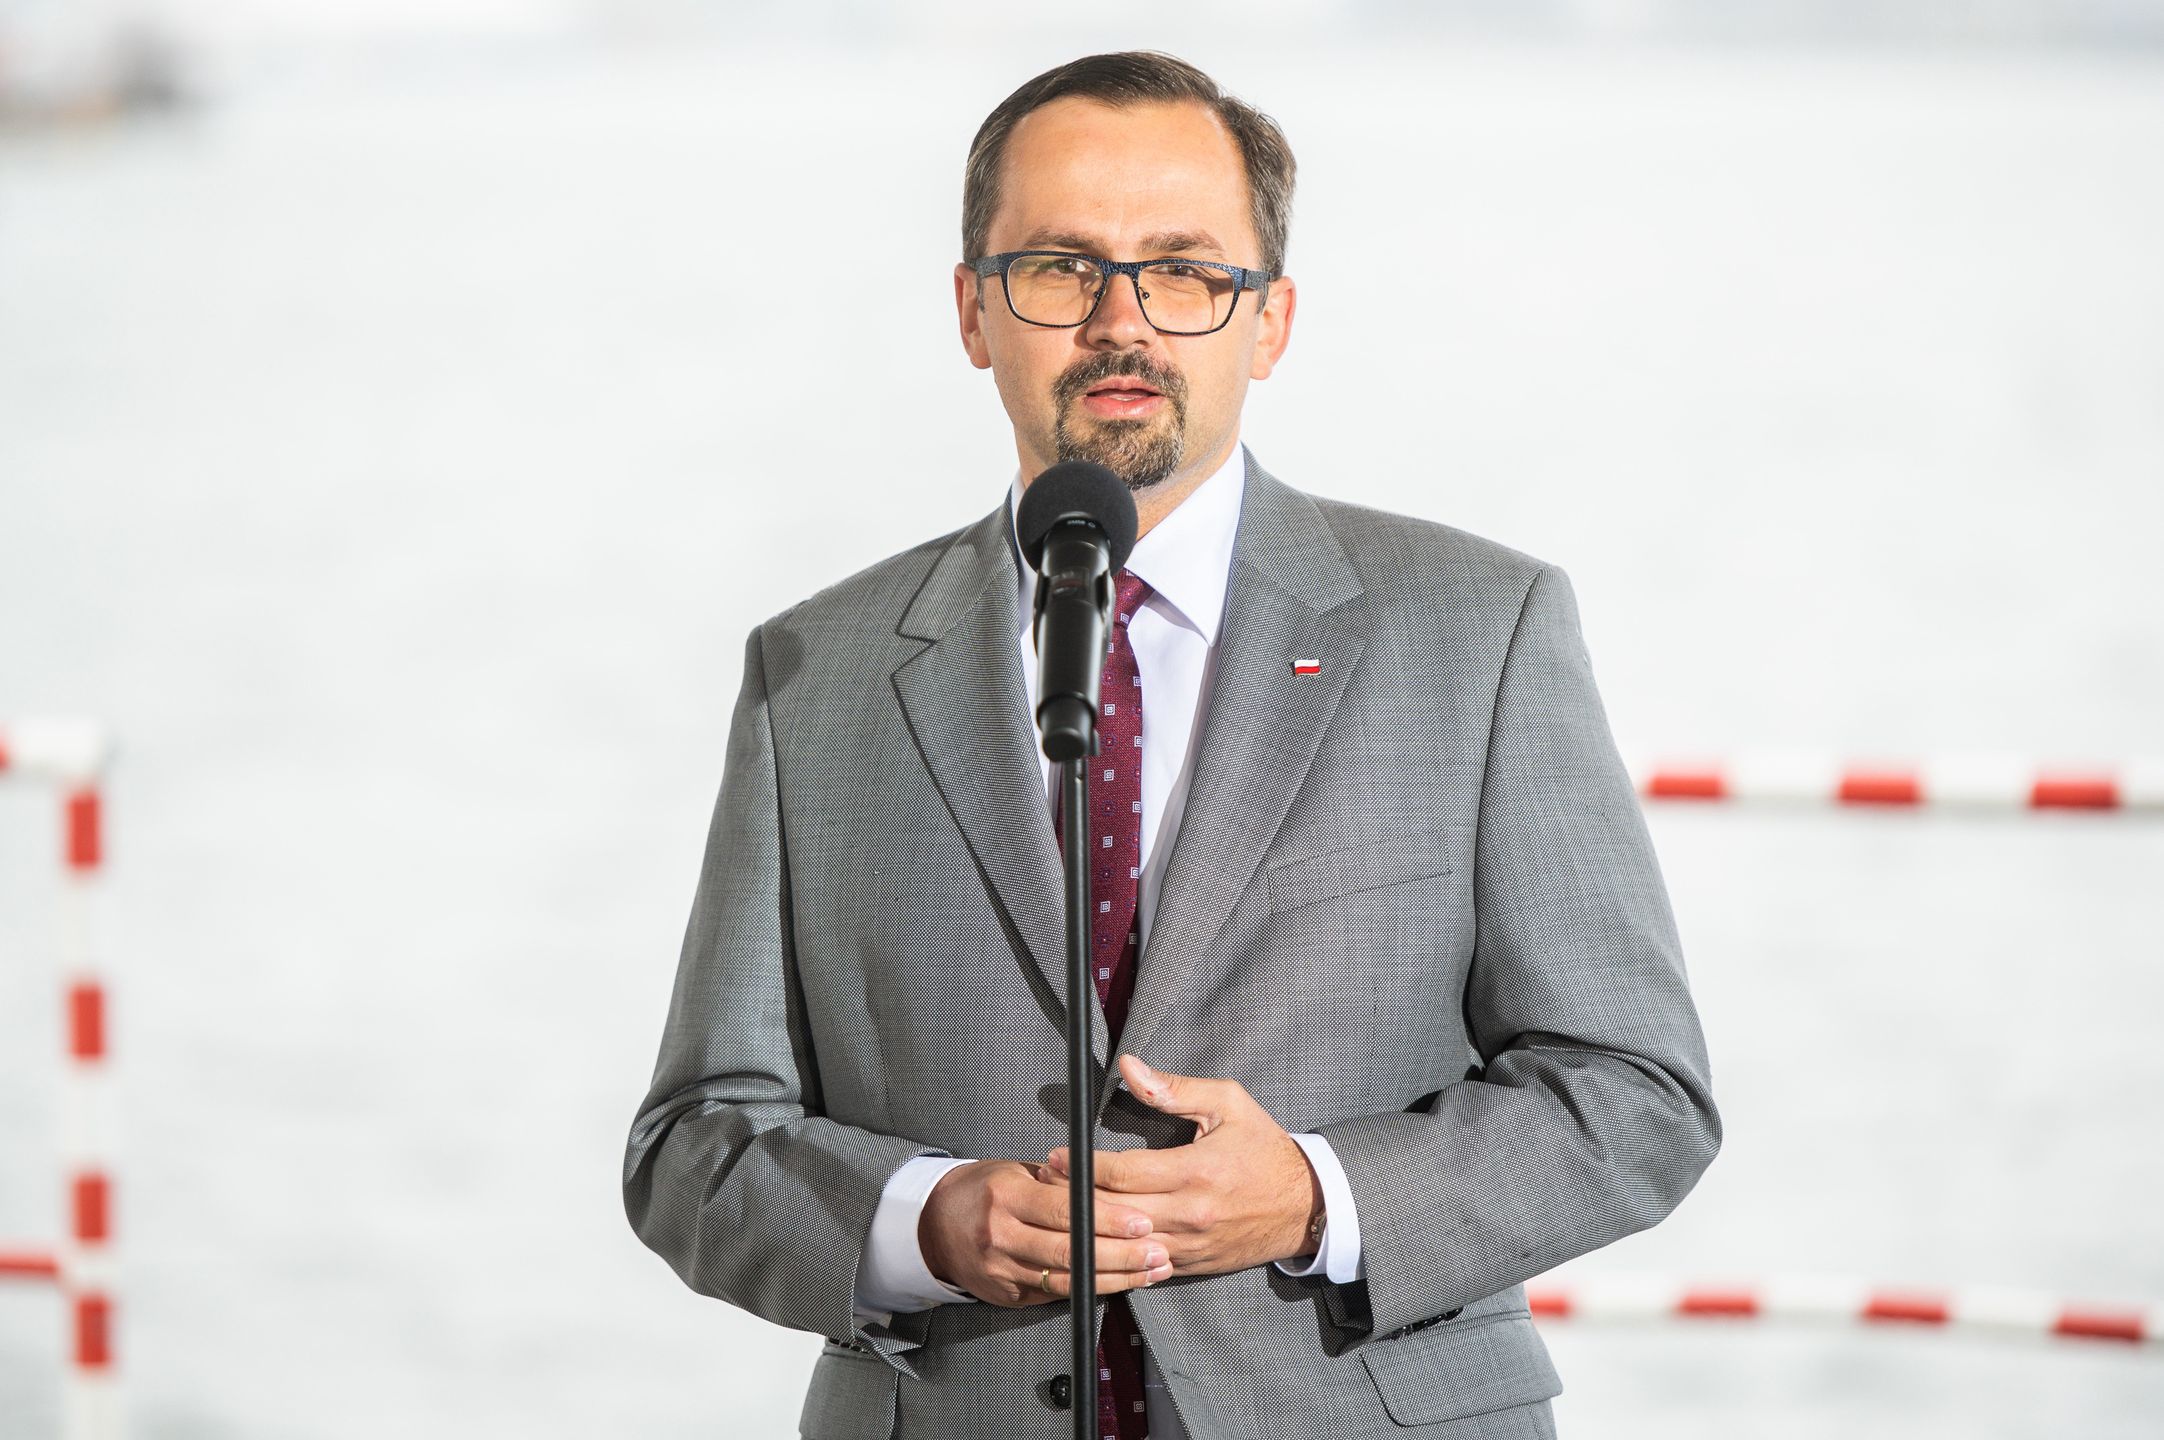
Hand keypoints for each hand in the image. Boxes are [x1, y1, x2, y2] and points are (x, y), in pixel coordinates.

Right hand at [917, 1158, 1175, 1306]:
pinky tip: (1119, 1283)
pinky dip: (1090, 1289)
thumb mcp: (1014, 1172)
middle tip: (1158, 1253)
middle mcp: (1000, 1235)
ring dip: (1115, 1278)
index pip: (1065, 1210)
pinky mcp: (1005, 1294)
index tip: (1141, 1222)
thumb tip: (1107, 1189)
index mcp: (1005, 1196)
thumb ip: (1057, 1183)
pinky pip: (1054, 1295)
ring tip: (1150, 1271)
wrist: (933, 1226)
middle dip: (1121, 1255)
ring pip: (1067, 1280)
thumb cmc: (982, 1190)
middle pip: (1070, 1251)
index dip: (1107, 1219)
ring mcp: (1001, 1270)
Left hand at [1046, 1056, 1321, 1278]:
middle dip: (1073, 1199)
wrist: (1307, 1205)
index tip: (1055, 1156)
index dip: (1082, 1166)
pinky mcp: (1192, 1265)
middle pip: (1114, 1212)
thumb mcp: (1228, 1104)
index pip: (1123, 1172)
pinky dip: (1113, 1255)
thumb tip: (1129, 1067)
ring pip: (1123, 1244)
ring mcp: (1190, 1245)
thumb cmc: (1264, 1148)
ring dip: (1086, 1231)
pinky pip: (1143, 1265)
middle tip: (1043, 1184)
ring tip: (1056, 1213)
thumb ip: (1174, 1088)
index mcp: (1195, 1171)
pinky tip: (1089, 1243)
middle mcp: (1190, 1213)